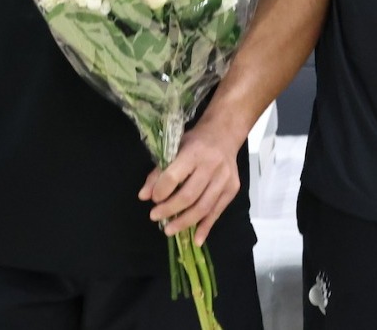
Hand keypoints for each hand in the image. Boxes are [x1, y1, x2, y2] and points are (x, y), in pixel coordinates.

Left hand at [138, 117, 242, 244]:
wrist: (224, 135)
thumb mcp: (174, 149)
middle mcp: (211, 166)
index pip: (174, 176)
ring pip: (203, 207)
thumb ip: (158, 172)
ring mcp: (224, 179)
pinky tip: (196, 240)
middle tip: (155, 217)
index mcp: (193, 153)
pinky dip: (206, 227)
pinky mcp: (232, 189)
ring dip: (185, 222)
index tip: (152, 200)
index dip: (161, 191)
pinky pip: (217, 212)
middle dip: (170, 210)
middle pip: (189, 196)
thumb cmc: (195, 142)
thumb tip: (143, 196)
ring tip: (169, 230)